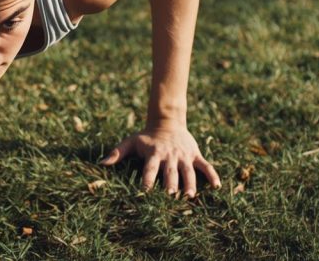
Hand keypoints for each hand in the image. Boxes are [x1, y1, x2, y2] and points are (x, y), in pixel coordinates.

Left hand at [100, 123, 220, 197]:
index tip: (144, 192)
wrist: (167, 121)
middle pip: (170, 172)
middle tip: (171, 196)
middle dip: (170, 184)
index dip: (147, 180)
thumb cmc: (146, 137)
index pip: (149, 169)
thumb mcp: (131, 141)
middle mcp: (169, 156)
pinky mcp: (195, 155)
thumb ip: (117, 152)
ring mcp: (184, 156)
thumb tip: (101, 164)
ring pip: (188, 171)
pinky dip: (212, 175)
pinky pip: (205, 166)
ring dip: (189, 183)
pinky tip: (217, 186)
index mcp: (153, 153)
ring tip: (190, 196)